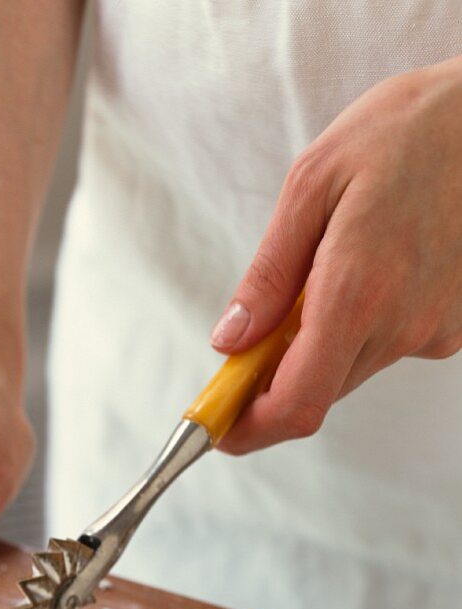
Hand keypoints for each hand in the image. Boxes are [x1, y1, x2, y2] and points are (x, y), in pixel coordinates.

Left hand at [209, 55, 461, 453]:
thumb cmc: (405, 130)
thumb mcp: (312, 184)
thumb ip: (268, 276)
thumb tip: (230, 341)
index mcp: (357, 293)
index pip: (296, 403)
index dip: (250, 428)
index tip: (220, 428)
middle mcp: (403, 325)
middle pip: (317, 391)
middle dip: (273, 378)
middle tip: (250, 340)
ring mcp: (437, 329)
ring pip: (350, 367)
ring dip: (320, 343)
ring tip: (329, 266)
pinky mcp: (456, 325)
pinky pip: (387, 343)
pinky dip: (362, 322)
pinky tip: (374, 263)